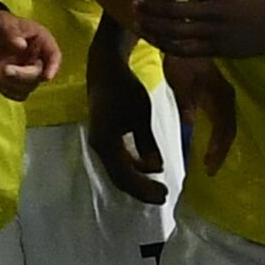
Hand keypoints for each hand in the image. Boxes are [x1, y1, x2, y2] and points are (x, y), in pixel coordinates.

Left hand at [0, 11, 60, 100]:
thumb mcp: (3, 23)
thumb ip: (12, 33)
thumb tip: (22, 46)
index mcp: (40, 40)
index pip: (54, 55)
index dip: (53, 67)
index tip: (47, 77)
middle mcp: (38, 57)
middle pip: (39, 75)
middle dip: (22, 76)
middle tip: (5, 70)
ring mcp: (28, 70)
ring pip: (29, 87)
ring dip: (13, 84)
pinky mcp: (18, 81)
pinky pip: (20, 94)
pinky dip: (10, 92)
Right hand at [87, 57, 167, 203]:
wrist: (105, 68)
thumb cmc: (124, 87)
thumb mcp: (141, 114)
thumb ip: (147, 142)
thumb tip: (156, 168)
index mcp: (106, 143)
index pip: (125, 176)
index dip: (144, 189)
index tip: (164, 194)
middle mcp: (99, 147)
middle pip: (120, 178)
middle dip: (141, 189)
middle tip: (163, 196)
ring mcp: (99, 143)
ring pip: (118, 171)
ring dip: (137, 180)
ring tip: (157, 186)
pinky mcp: (103, 137)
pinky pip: (116, 160)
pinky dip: (132, 168)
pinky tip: (147, 167)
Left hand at [135, 0, 264, 58]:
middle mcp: (214, 11)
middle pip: (176, 11)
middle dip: (152, 8)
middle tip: (134, 5)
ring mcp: (214, 32)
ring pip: (177, 32)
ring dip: (154, 28)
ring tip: (138, 23)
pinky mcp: (215, 50)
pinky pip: (185, 49)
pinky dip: (166, 45)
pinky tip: (154, 39)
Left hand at [163, 57, 235, 174]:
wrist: (186, 35)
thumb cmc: (181, 58)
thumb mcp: (181, 77)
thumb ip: (186, 99)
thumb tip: (190, 123)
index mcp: (221, 95)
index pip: (225, 129)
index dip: (218, 150)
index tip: (209, 168)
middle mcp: (226, 97)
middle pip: (229, 130)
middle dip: (221, 151)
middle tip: (210, 170)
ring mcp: (223, 96)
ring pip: (227, 125)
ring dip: (220, 144)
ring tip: (210, 161)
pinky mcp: (217, 94)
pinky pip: (221, 118)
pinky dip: (216, 133)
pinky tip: (207, 141)